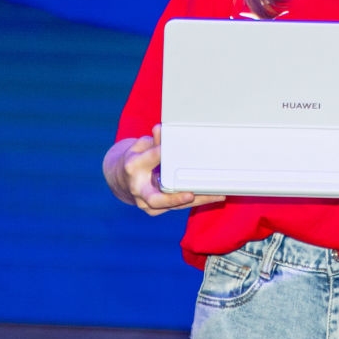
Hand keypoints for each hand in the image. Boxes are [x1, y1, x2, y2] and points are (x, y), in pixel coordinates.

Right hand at [108, 125, 225, 216]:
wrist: (121, 180)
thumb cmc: (135, 159)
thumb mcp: (140, 145)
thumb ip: (153, 140)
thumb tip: (161, 129)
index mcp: (134, 166)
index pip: (150, 158)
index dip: (161, 153)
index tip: (173, 148)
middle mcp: (139, 188)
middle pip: (156, 198)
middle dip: (173, 198)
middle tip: (189, 194)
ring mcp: (146, 202)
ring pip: (172, 205)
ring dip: (196, 201)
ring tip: (216, 195)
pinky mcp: (155, 209)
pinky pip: (176, 207)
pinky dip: (195, 202)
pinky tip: (211, 196)